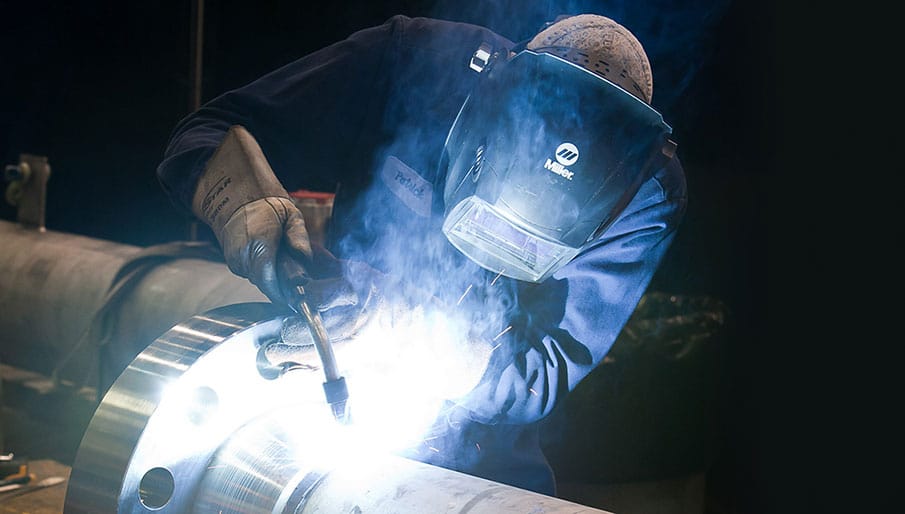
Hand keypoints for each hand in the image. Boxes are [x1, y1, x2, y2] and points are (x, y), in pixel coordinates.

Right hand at [191, 125, 313, 304]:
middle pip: (267, 284)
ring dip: (273, 278)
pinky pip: (253, 274)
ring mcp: (235, 260)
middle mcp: (243, 256)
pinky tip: (271, 259)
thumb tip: (305, 258)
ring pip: (260, 280)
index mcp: (259, 244)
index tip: (296, 299)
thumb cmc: (266, 206)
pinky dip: (264, 271)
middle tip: (298, 283)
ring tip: (283, 262)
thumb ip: (299, 238)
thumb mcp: (291, 215)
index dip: (283, 294)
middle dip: (283, 286)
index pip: (269, 282)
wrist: (235, 199)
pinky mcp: (233, 263)